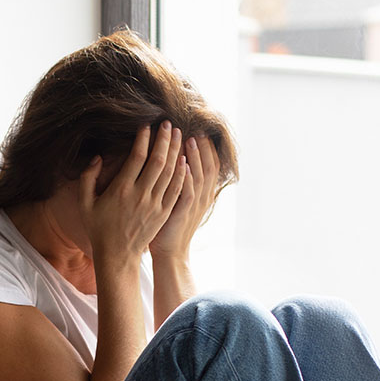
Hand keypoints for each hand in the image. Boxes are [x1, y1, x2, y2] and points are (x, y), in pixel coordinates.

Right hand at [78, 121, 188, 266]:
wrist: (117, 256)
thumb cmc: (98, 228)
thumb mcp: (84, 203)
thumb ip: (87, 178)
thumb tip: (98, 157)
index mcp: (121, 190)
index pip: (137, 157)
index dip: (144, 139)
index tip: (147, 125)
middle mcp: (140, 196)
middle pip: (158, 161)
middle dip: (165, 139)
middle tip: (169, 123)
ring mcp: (155, 205)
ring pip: (170, 172)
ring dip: (176, 151)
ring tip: (180, 135)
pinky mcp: (164, 213)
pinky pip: (177, 189)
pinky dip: (182, 173)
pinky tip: (185, 159)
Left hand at [148, 133, 219, 260]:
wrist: (170, 253)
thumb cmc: (169, 226)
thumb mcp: (179, 202)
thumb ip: (181, 183)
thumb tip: (178, 161)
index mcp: (202, 193)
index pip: (209, 165)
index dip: (206, 148)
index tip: (198, 130)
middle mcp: (202, 197)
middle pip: (208, 165)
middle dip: (202, 146)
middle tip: (195, 127)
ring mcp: (194, 205)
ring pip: (200, 175)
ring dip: (195, 156)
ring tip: (189, 138)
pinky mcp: (183, 212)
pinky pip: (188, 191)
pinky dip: (187, 176)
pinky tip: (182, 162)